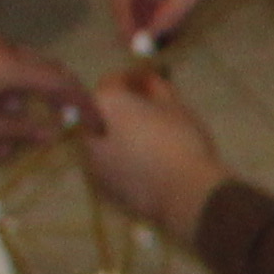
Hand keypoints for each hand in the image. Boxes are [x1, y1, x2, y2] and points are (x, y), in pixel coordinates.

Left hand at [0, 33, 92, 157]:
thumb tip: (51, 133)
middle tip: (46, 140)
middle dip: (45, 112)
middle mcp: (1, 50)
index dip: (85, 107)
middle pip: (43, 77)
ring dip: (7, 120)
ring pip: (13, 85)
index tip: (100, 129)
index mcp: (9, 65)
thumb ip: (17, 130)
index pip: (63, 83)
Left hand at [78, 63, 234, 236]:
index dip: (132, 78)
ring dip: (119, 137)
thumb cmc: (182, 142)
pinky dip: (122, 162)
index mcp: (104, 104)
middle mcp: (88, 130)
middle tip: (148, 113)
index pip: (113, 81)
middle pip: (102, 113)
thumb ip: (157, 88)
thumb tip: (148, 82)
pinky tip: (145, 167)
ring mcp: (92, 163)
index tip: (149, 80)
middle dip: (122, 110)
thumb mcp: (177, 107)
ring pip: (103, 142)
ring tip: (147, 143)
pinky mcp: (103, 189)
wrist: (186, 196)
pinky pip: (110, 167)